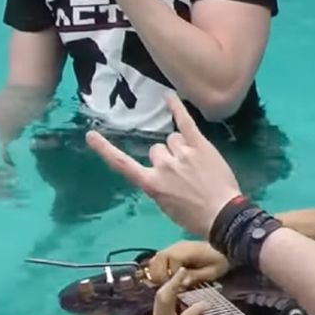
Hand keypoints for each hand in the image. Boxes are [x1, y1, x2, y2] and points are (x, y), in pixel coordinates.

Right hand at [86, 94, 240, 235]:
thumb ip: (157, 185)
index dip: (105, 149)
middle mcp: (162, 165)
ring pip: (172, 140)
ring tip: (196, 165)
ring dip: (180, 148)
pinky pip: (185, 122)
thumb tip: (157, 171)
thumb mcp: (165, 205)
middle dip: (167, 158)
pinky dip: (177, 108)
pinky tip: (169, 97)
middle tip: (184, 174)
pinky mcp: (199, 145)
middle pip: (157, 150)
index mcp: (151, 183)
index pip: (122, 164)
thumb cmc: (193, 217)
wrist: (223, 216)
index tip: (91, 136)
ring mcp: (181, 153)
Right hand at [145, 240, 230, 285]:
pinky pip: (158, 259)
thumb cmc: (219, 261)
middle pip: (156, 262)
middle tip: (171, 287)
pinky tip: (168, 277)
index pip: (169, 267)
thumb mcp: (211, 272)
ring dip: (157, 273)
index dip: (172, 280)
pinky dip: (158, 268)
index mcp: (184, 253)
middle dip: (161, 277)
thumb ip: (195, 276)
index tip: (180, 288)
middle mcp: (174, 248)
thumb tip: (181, 283)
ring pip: (154, 260)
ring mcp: (172, 247)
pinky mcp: (172, 250)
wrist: (224, 246)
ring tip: (167, 283)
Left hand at [149, 269, 209, 314]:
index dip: (197, 309)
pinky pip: (158, 299)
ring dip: (169, 283)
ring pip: (159, 297)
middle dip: (174, 283)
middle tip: (184, 271)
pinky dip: (165, 290)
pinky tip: (172, 285)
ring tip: (179, 273)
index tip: (208, 304)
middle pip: (165, 299)